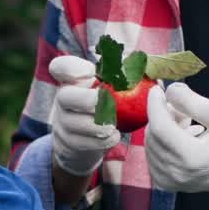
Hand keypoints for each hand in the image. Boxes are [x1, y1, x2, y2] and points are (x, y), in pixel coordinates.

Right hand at [47, 54, 119, 175]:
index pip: (60, 67)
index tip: (92, 71)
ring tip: (113, 126)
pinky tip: (114, 137)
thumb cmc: (104, 106)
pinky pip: (81, 142)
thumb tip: (148, 68)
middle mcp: (62, 99)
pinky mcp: (66, 142)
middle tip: (107, 102)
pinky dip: (101, 141)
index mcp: (71, 81)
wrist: (84, 140)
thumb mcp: (110, 88)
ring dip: (98, 125)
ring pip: (74, 123)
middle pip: (65, 96)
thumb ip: (125, 77)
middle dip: (87, 100)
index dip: (73, 67)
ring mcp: (62, 122)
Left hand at [144, 82, 208, 202]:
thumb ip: (196, 103)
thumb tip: (170, 90)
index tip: (157, 89)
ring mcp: (167, 180)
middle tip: (182, 107)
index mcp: (192, 158)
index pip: (160, 128)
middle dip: (163, 115)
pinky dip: (163, 141)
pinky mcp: (163, 182)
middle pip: (154, 134)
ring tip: (186, 123)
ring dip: (163, 127)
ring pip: (151, 142)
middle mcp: (175, 173)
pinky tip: (181, 137)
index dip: (155, 105)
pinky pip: (153, 154)